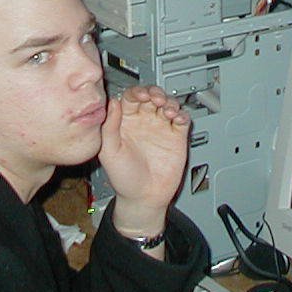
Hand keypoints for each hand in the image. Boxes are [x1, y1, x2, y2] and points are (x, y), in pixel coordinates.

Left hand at [98, 85, 190, 233]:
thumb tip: (113, 103)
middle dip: (155, 93)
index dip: (137, 93)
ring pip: (168, 104)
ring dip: (169, 101)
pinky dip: (182, 115)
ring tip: (167, 109)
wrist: (144, 198)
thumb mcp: (109, 152)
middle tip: (156, 98)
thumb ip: (109, 127)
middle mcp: (144, 121)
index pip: (132, 98)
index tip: (141, 95)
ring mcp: (160, 127)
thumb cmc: (124, 178)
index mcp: (126, 122)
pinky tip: (177, 118)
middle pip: (151, 96)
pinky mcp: (176, 137)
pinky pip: (182, 120)